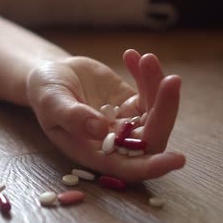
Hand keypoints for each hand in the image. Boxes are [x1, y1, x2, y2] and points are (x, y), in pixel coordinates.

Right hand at [26, 49, 184, 181]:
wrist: (51, 75)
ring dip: (157, 85)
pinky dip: (148, 73)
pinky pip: (150, 91)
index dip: (152, 166)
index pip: (128, 167)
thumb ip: (73, 117)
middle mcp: (115, 142)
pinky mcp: (132, 102)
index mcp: (94, 152)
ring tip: (146, 59)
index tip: (177, 158)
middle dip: (165, 111)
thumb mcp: (51, 102)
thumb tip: (101, 129)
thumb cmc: (45, 93)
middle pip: (152, 137)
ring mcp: (127, 121)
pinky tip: (133, 56)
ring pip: (156, 112)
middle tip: (170, 81)